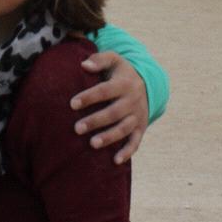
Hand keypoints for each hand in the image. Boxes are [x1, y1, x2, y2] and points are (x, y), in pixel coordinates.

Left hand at [71, 50, 148, 164]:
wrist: (148, 82)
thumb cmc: (121, 72)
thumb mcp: (114, 59)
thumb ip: (99, 60)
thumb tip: (83, 65)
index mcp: (124, 83)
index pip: (105, 91)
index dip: (89, 97)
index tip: (72, 103)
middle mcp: (132, 100)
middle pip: (114, 112)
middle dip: (96, 121)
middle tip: (77, 128)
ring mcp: (138, 115)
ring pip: (124, 128)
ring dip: (109, 137)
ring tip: (93, 144)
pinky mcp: (141, 127)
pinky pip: (136, 141)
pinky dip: (128, 152)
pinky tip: (116, 161)